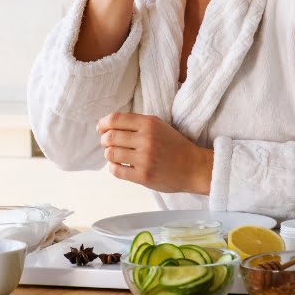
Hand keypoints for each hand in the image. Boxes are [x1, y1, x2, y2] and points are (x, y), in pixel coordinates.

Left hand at [97, 112, 212, 194]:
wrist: (194, 167)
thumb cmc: (174, 146)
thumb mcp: (158, 126)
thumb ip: (136, 124)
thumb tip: (108, 125)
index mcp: (148, 123)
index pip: (115, 119)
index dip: (103, 123)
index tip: (101, 128)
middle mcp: (146, 139)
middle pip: (110, 136)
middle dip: (104, 140)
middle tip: (107, 143)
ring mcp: (145, 158)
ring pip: (111, 154)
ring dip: (109, 154)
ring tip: (115, 155)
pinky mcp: (144, 176)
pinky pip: (117, 170)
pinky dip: (113, 167)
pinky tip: (119, 166)